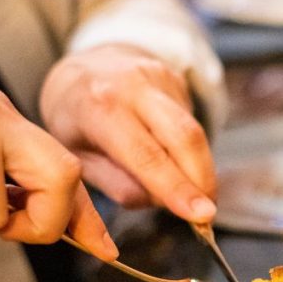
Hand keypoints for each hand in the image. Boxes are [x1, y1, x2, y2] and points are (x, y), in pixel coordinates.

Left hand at [39, 43, 216, 222]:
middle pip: (184, 136)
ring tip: (198, 196)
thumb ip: (117, 183)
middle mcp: (132, 86)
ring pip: (194, 130)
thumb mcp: (78, 157)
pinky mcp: (177, 79)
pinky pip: (191, 122)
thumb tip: (159, 201)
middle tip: (207, 214)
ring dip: (202, 169)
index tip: (201, 217)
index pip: (146, 155)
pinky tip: (179, 161)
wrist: (83, 64)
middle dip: (202, 180)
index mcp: (98, 108)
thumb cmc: (75, 118)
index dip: (176, 188)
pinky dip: (191, 151)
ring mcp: (158, 78)